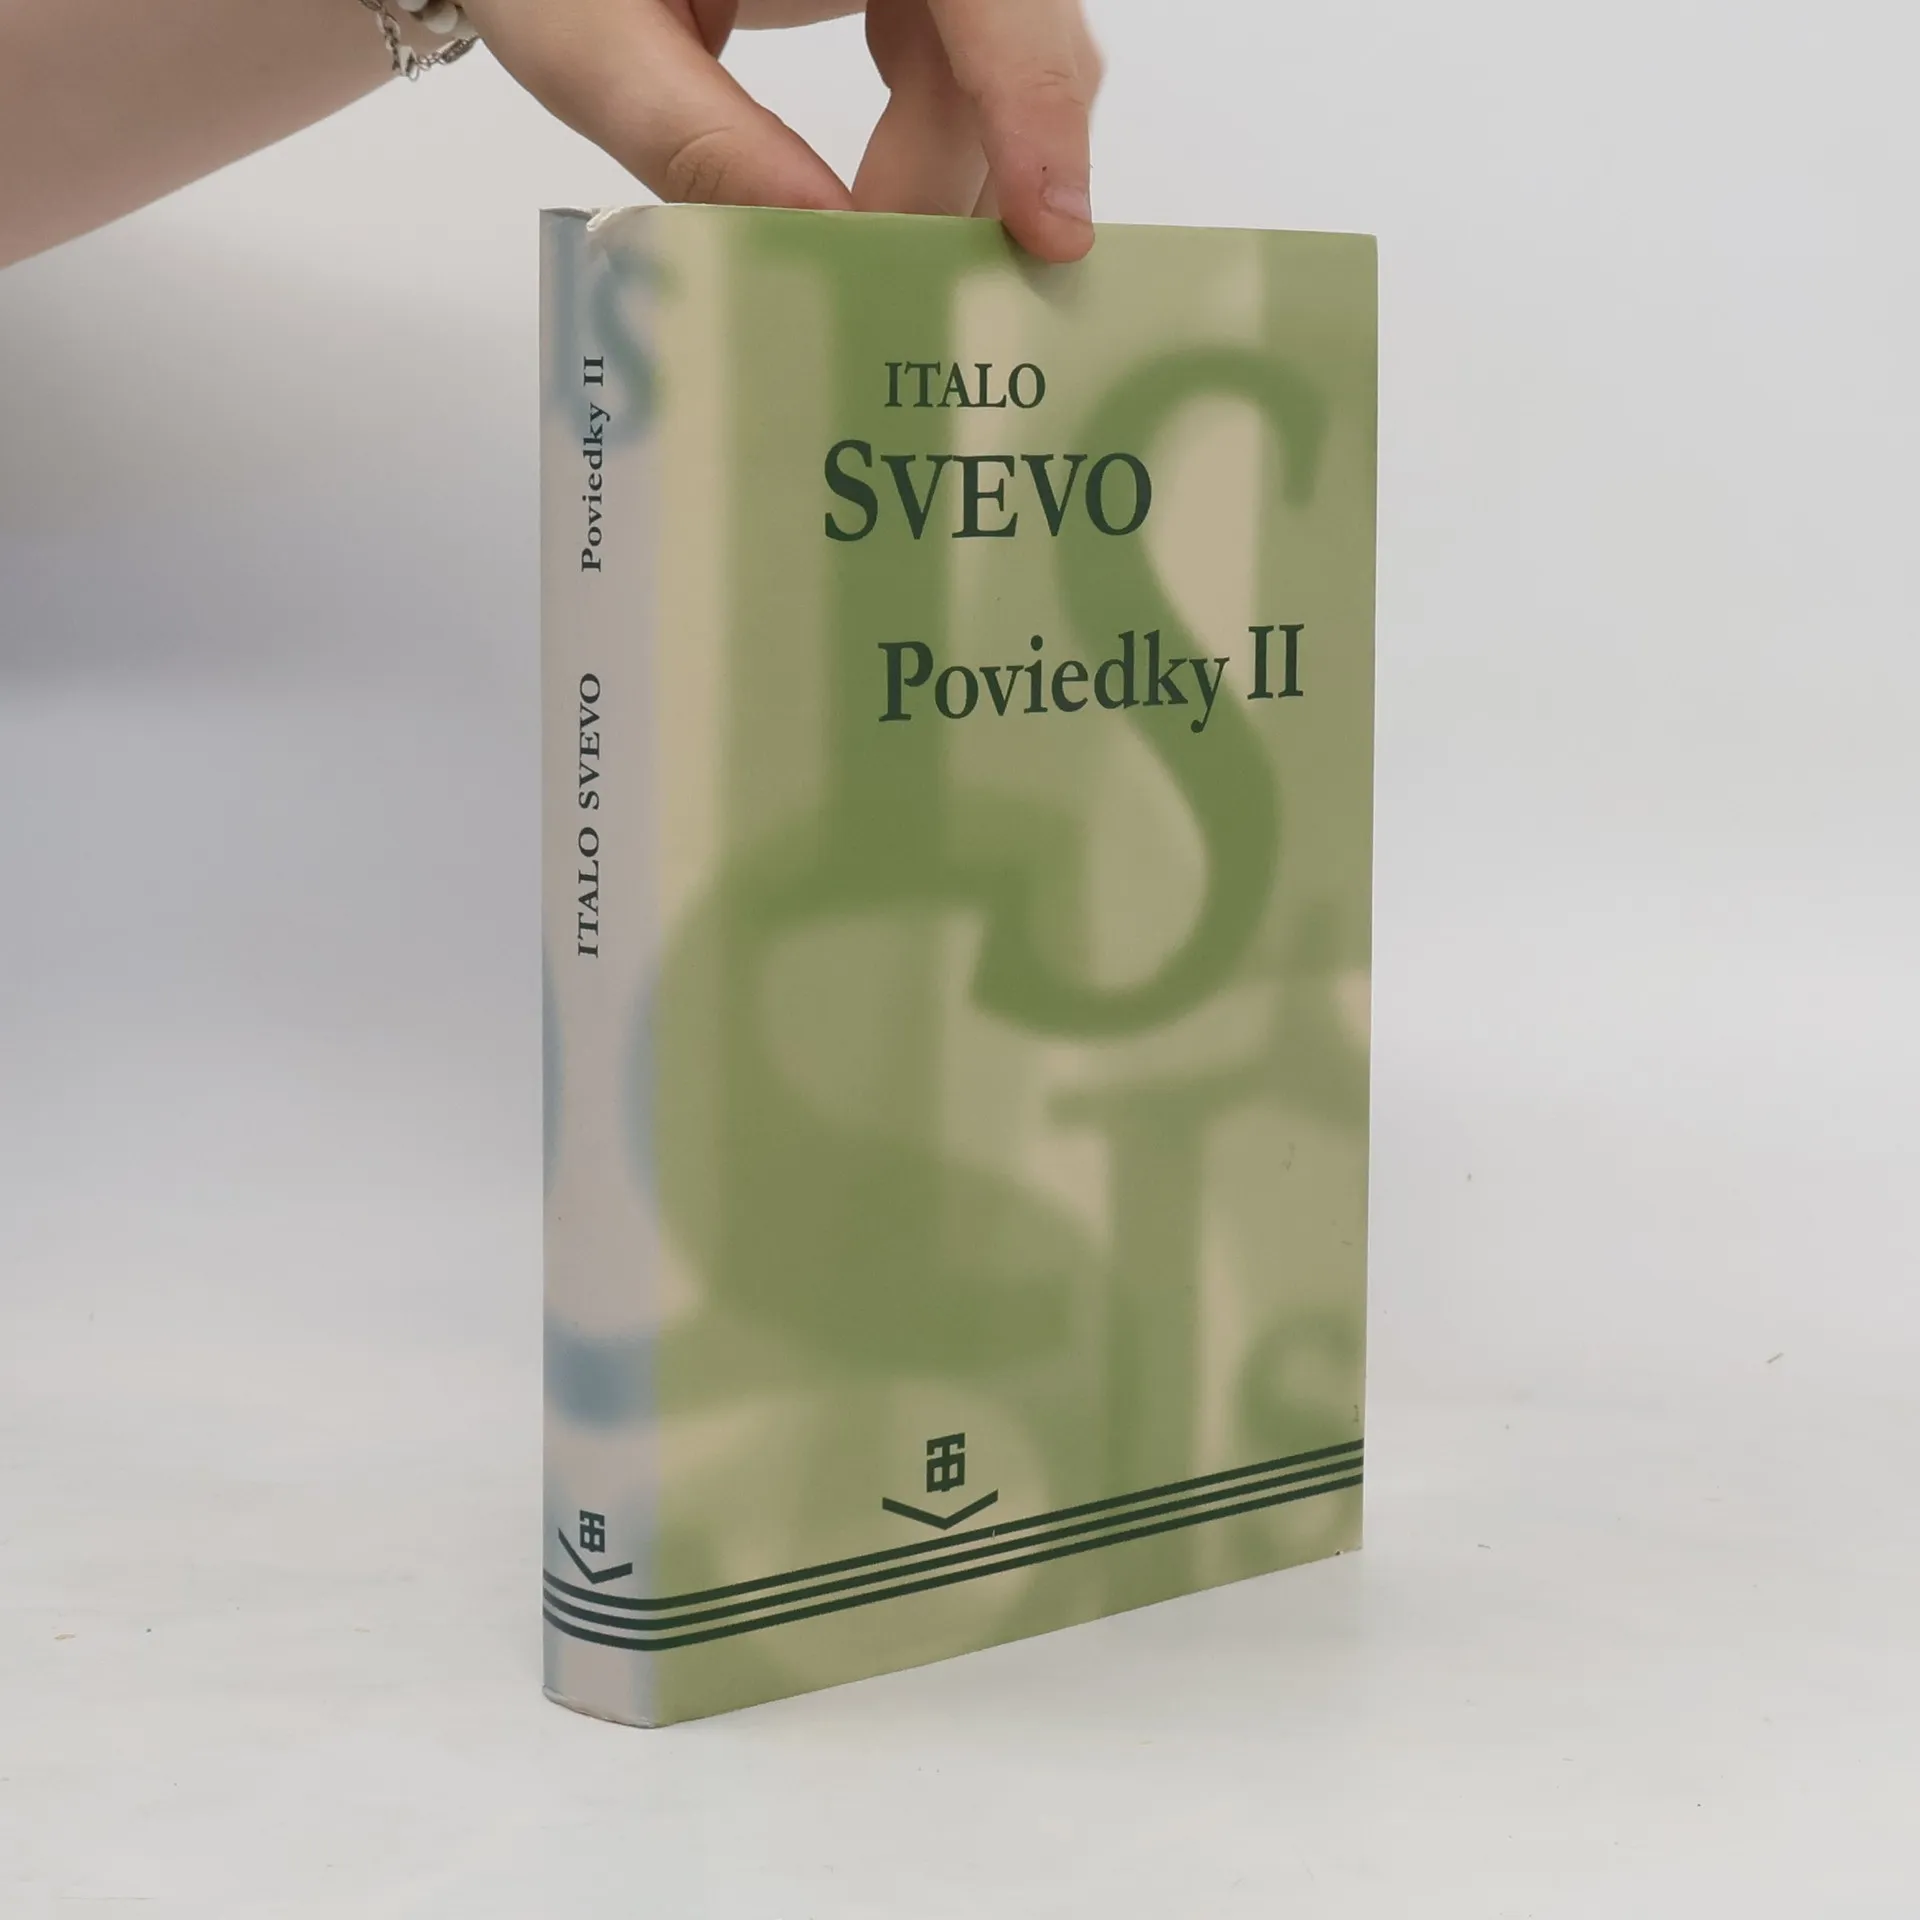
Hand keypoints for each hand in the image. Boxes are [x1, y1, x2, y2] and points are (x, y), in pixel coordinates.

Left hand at [459, 0, 1101, 262]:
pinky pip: (965, 68)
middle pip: (1013, 39)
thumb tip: (818, 244)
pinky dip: (932, 152)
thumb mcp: (592, 40)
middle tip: (899, 288)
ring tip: (873, 261)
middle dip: (973, 176)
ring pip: (1001, 67)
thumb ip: (695, 140)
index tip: (1048, 230)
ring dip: (949, 179)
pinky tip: (878, 211)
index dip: (1036, 103)